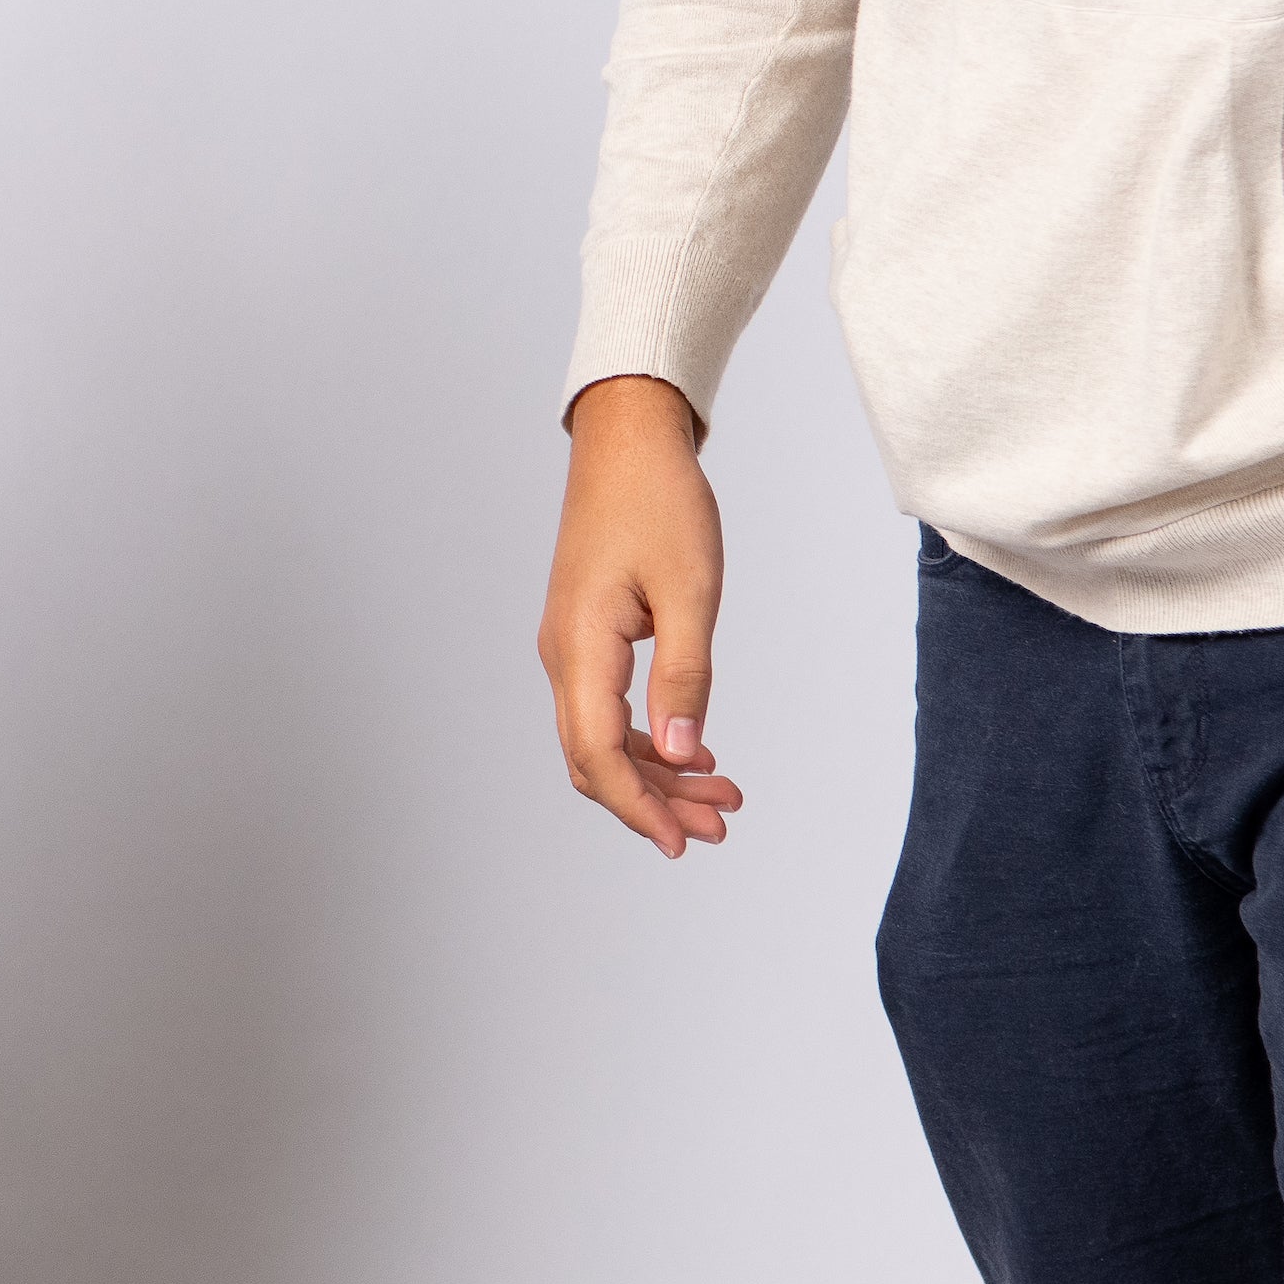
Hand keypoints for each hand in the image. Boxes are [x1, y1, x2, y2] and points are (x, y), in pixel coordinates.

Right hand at [539, 376, 746, 860]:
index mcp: (581, 646)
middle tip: (720, 826)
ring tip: (719, 795)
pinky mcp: (586, 636)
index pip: (595, 752)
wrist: (627, 441)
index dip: (637, 807)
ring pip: (600, 737)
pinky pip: (606, 708)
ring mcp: (570, 646)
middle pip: (593, 757)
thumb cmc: (659, 502)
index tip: (681, 842)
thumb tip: (678, 756)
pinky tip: (693, 750)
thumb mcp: (690, 591)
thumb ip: (685, 679)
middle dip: (653, 801)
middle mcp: (563, 654)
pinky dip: (647, 739)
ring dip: (656, 773)